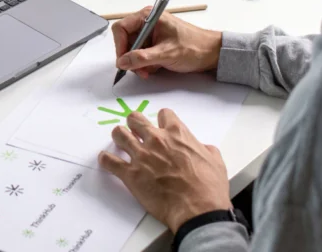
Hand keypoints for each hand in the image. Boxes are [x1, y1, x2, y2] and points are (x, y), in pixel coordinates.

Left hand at [99, 109, 230, 232]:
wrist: (197, 209)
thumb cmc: (208, 187)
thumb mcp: (215, 161)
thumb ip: (206, 150)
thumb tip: (204, 149)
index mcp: (177, 134)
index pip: (163, 114)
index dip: (162, 120)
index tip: (161, 126)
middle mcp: (156, 140)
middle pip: (135, 119)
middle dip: (134, 123)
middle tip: (134, 130)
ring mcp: (140, 155)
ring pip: (119, 134)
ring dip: (118, 137)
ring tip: (120, 141)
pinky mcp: (130, 173)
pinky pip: (109, 161)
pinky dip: (106, 160)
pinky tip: (106, 160)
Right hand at [112, 8, 221, 77]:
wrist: (212, 53)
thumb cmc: (193, 47)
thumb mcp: (165, 54)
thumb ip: (141, 58)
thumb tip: (122, 62)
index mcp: (148, 16)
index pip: (121, 28)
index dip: (120, 46)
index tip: (124, 61)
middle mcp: (147, 22)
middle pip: (126, 40)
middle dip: (131, 57)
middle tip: (140, 70)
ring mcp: (151, 32)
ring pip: (133, 49)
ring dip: (138, 62)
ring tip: (150, 70)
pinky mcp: (155, 42)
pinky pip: (141, 53)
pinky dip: (145, 63)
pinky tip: (156, 67)